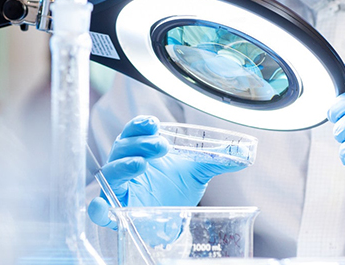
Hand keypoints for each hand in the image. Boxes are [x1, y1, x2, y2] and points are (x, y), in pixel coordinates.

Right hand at [87, 115, 247, 228]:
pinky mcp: (114, 211)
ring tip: (142, 164)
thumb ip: (217, 160)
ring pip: (110, 173)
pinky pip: (98, 208)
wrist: (172, 221)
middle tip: (161, 145)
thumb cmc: (175, 188)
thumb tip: (246, 154)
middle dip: (140, 143)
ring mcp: (119, 188)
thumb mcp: (196, 171)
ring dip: (123, 165)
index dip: (139, 125)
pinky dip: (98, 206)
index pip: (133, 131)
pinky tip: (106, 205)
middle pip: (122, 148)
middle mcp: (126, 165)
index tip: (153, 124)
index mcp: (141, 149)